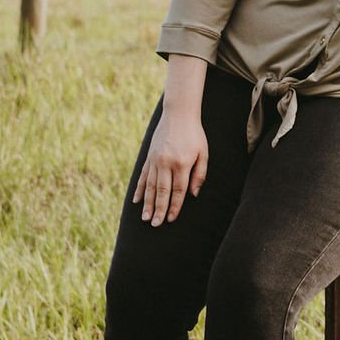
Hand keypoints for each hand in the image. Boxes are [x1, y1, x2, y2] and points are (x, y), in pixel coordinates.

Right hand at [134, 104, 208, 224]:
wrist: (178, 114)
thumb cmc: (195, 135)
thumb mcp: (203, 153)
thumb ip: (200, 174)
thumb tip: (194, 194)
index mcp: (182, 163)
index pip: (178, 190)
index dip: (175, 206)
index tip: (171, 219)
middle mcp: (166, 163)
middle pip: (162, 191)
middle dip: (159, 210)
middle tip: (155, 224)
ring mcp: (155, 160)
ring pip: (151, 186)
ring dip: (148, 203)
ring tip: (145, 218)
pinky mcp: (149, 157)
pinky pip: (143, 176)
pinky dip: (140, 189)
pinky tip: (136, 201)